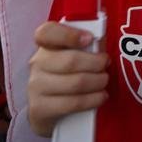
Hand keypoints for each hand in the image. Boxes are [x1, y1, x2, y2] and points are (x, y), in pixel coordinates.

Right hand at [27, 21, 108, 137]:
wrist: (47, 107)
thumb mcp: (76, 54)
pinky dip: (92, 100)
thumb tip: (102, 38)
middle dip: (96, 63)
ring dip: (97, 82)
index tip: (89, 38)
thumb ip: (87, 44)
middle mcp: (37, 63)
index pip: (47, 33)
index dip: (68, 34)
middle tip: (106, 64)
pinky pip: (72, 103)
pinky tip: (101, 97)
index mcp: (46, 45)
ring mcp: (35, 86)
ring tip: (104, 81)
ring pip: (74, 83)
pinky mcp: (39, 108)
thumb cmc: (68, 73)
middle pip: (70, 61)